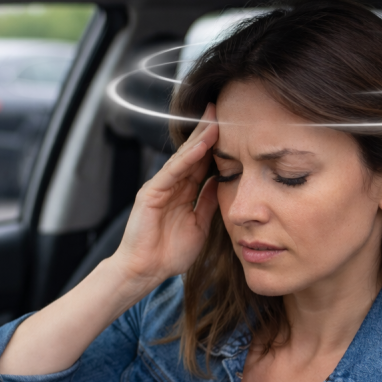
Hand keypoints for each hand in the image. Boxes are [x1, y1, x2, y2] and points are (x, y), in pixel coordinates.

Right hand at [110, 103, 219, 290]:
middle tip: (224, 110)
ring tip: (215, 120)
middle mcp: (172, 185)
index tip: (235, 129)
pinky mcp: (151, 193)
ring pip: (183, 158)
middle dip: (208, 132)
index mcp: (184, 192)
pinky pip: (172, 172)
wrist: (146, 271)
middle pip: (193, 153)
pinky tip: (201, 145)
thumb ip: (208, 202)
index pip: (203, 163)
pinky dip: (187, 158)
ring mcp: (160, 187)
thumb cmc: (169, 254)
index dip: (217, 146)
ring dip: (200, 139)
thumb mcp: (200, 225)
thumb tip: (222, 182)